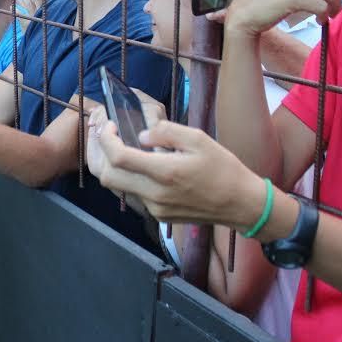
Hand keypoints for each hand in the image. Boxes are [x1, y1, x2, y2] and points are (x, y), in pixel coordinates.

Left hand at [87, 115, 266, 227]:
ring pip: (120, 187)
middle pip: (108, 177)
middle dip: (101, 155)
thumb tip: (141, 135)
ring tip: (126, 148)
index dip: (106, 139)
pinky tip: (146, 167)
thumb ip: (166, 132)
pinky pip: (136, 195)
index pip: (118, 157)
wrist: (241, 204)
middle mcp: (155, 194)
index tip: (110, 125)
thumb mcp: (199, 139)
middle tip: (109, 137)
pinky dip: (132, 179)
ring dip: (116, 167)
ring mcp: (155, 208)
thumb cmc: (223, 168)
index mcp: (165, 172)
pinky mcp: (159, 215)